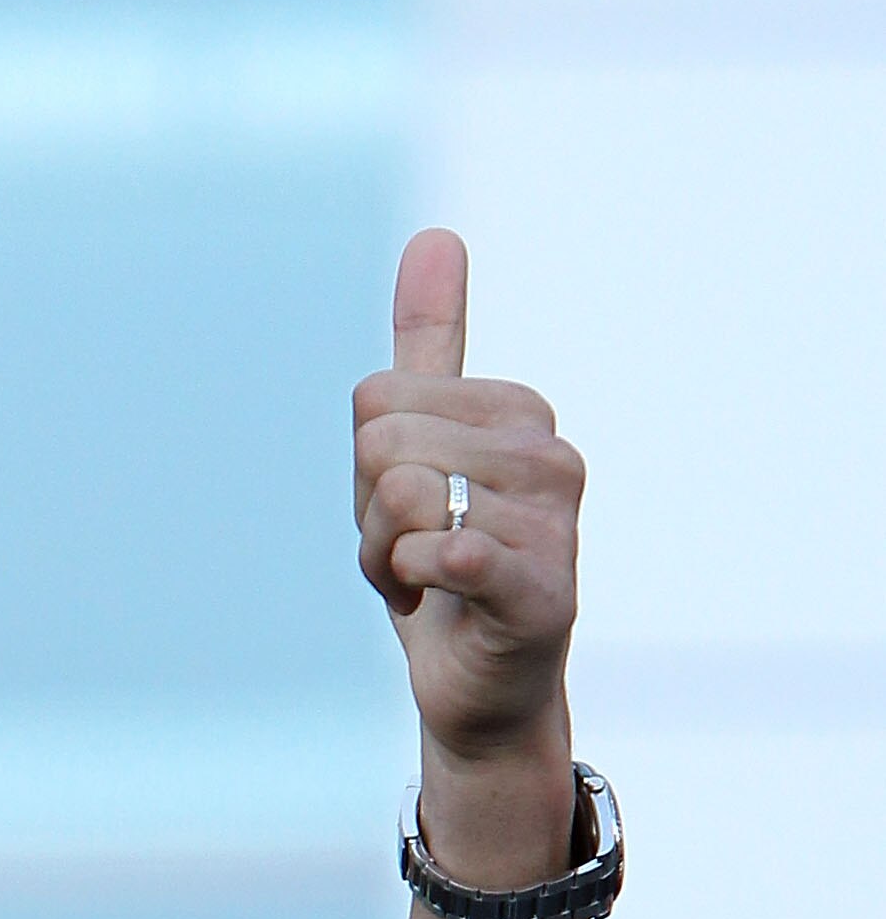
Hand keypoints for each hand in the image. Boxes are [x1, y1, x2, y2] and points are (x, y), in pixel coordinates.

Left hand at [352, 231, 585, 769]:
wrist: (477, 685)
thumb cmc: (442, 562)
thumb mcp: (417, 444)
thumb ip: (430, 344)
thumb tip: (435, 233)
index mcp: (516, 409)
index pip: (373, 400)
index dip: (363, 472)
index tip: (409, 512)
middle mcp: (550, 452)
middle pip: (380, 442)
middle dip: (369, 516)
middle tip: (415, 554)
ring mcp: (554, 520)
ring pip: (400, 497)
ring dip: (387, 559)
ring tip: (430, 584)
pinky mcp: (543, 588)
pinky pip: (441, 551)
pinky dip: (414, 582)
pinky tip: (442, 604)